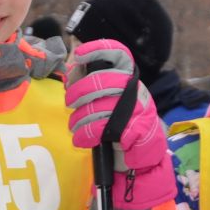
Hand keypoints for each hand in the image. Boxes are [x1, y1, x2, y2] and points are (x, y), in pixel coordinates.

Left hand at [65, 40, 173, 209]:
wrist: (139, 159)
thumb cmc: (118, 128)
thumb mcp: (106, 103)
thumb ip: (90, 85)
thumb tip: (71, 69)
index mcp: (128, 80)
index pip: (118, 54)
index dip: (98, 49)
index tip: (79, 55)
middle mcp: (135, 90)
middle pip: (99, 81)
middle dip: (77, 93)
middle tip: (70, 104)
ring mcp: (137, 110)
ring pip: (96, 107)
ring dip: (79, 120)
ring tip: (76, 127)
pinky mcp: (134, 130)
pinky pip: (100, 128)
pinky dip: (85, 136)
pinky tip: (82, 140)